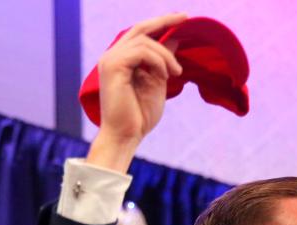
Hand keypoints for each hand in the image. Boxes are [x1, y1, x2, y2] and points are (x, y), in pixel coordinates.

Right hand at [86, 13, 186, 171]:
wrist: (126, 135)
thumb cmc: (140, 115)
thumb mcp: (158, 82)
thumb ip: (163, 61)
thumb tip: (174, 39)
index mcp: (122, 59)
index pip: (141, 33)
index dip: (161, 24)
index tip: (183, 19)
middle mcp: (113, 55)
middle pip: (140, 28)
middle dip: (165, 21)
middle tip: (186, 17)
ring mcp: (110, 59)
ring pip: (145, 42)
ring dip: (166, 56)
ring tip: (176, 73)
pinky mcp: (113, 66)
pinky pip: (141, 52)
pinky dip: (158, 61)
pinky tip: (166, 75)